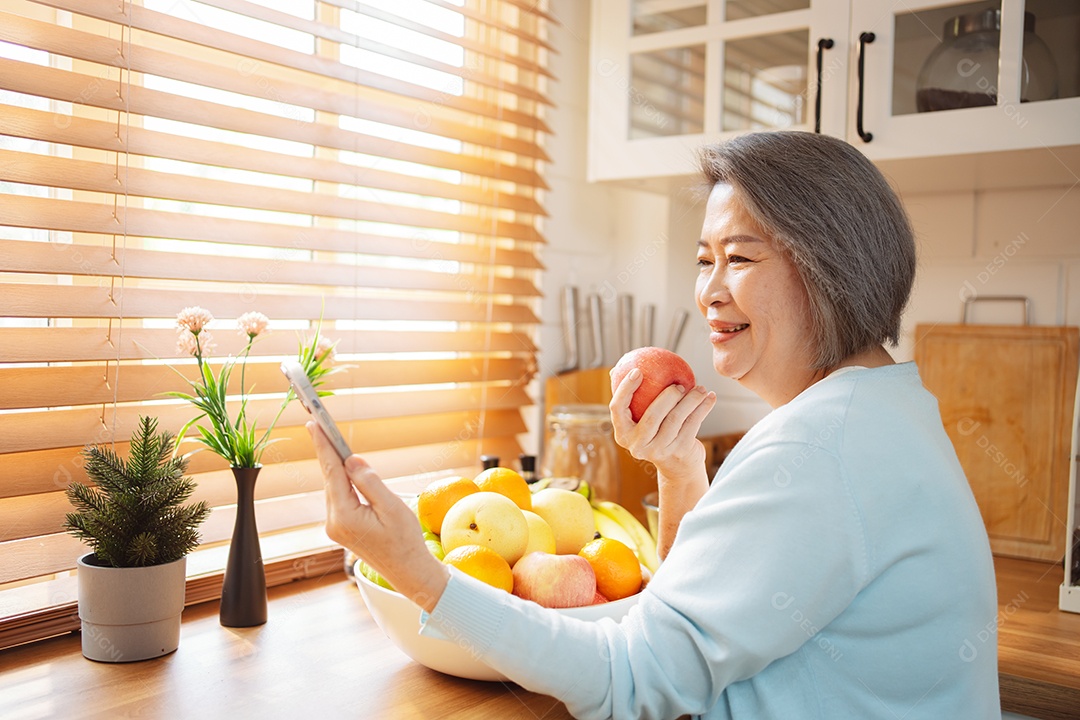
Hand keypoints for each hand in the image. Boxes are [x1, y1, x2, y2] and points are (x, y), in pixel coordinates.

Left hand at [309, 422, 448, 610]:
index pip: (332, 472)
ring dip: (337, 467)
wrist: (408, 571)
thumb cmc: (405, 541)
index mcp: (345, 515)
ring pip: (334, 488)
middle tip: (321, 426)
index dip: (323, 446)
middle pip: (330, 478)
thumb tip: (351, 460)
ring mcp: (335, 527)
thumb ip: (369, 481)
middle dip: (328, 453)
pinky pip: (339, 498)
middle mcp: (333, 521)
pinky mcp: (341, 529)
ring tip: (334, 443)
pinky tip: (346, 471)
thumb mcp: (392, 507)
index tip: (313, 425)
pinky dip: (342, 482)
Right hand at [609, 368, 715, 482]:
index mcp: (623, 434)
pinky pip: (692, 424)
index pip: (617, 408)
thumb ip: (630, 396)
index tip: (637, 371)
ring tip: (700, 388)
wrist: (677, 465)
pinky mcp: (679, 451)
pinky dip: (703, 408)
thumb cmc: (655, 432)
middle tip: (679, 385)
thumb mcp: (640, 418)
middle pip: (652, 416)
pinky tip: (710, 397)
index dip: (625, 389)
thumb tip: (617, 369)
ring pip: (676, 419)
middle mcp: (638, 445)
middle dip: (668, 396)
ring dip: (691, 400)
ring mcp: (659, 450)